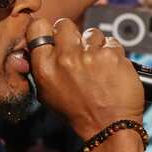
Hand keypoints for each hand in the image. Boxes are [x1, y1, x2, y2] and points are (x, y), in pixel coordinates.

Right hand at [26, 18, 143, 137]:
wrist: (108, 126)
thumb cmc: (79, 113)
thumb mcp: (48, 94)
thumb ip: (42, 68)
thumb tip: (40, 47)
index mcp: (44, 67)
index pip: (38, 28)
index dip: (48, 30)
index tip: (55, 36)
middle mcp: (64, 58)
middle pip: (65, 25)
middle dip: (73, 35)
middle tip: (79, 49)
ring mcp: (88, 55)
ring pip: (91, 33)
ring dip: (95, 45)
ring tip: (99, 65)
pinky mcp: (110, 54)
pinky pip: (111, 42)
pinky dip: (113, 53)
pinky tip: (112, 70)